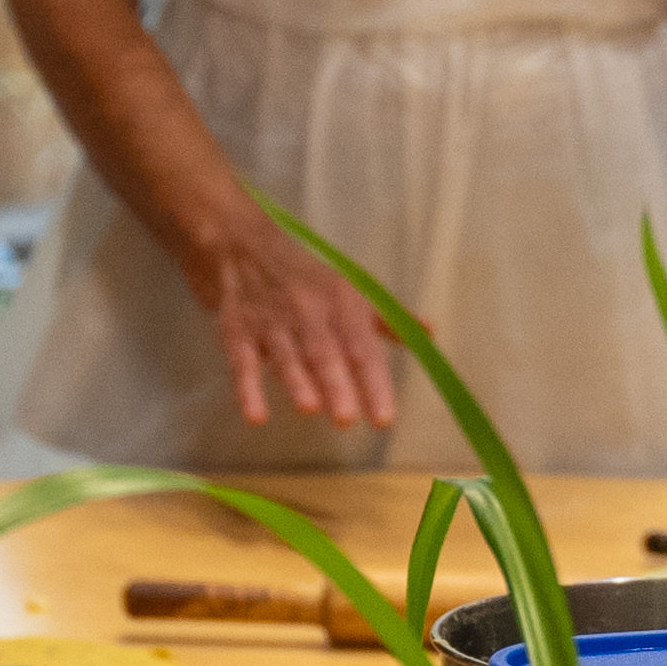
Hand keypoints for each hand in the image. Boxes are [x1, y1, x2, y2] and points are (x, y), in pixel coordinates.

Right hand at [178, 216, 403, 432]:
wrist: (243, 247)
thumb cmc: (308, 279)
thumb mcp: (352, 290)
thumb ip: (390, 319)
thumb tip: (429, 335)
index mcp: (342, 301)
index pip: (362, 347)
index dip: (374, 383)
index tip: (384, 418)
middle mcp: (308, 310)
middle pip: (323, 351)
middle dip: (335, 383)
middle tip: (346, 417)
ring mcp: (270, 322)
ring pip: (286, 356)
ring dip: (297, 382)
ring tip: (309, 409)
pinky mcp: (237, 333)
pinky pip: (242, 363)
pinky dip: (247, 389)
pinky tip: (256, 416)